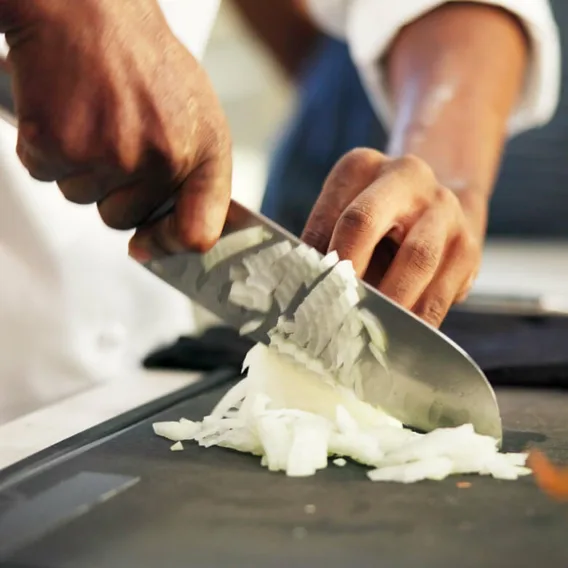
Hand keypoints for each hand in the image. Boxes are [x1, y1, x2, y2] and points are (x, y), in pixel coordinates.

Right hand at [2, 0, 231, 257]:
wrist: (88, 5)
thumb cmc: (140, 58)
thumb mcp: (194, 113)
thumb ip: (192, 174)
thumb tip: (169, 238)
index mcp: (204, 151)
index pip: (199, 231)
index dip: (171, 246)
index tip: (150, 242)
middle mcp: (162, 159)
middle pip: (123, 218)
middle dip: (112, 188)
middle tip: (112, 133)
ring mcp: (110, 154)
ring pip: (82, 198)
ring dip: (79, 165)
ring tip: (92, 112)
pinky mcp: (58, 145)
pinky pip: (45, 174)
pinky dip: (46, 148)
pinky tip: (64, 109)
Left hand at [301, 149, 483, 326]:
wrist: (435, 205)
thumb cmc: (376, 218)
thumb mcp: (345, 212)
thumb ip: (323, 244)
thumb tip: (297, 289)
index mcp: (362, 166)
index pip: (329, 212)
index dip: (318, 256)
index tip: (307, 292)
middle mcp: (405, 176)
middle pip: (365, 220)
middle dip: (345, 268)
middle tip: (332, 308)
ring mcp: (443, 209)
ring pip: (415, 258)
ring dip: (387, 301)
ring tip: (365, 331)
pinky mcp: (467, 246)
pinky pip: (442, 291)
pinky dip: (419, 319)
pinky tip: (401, 338)